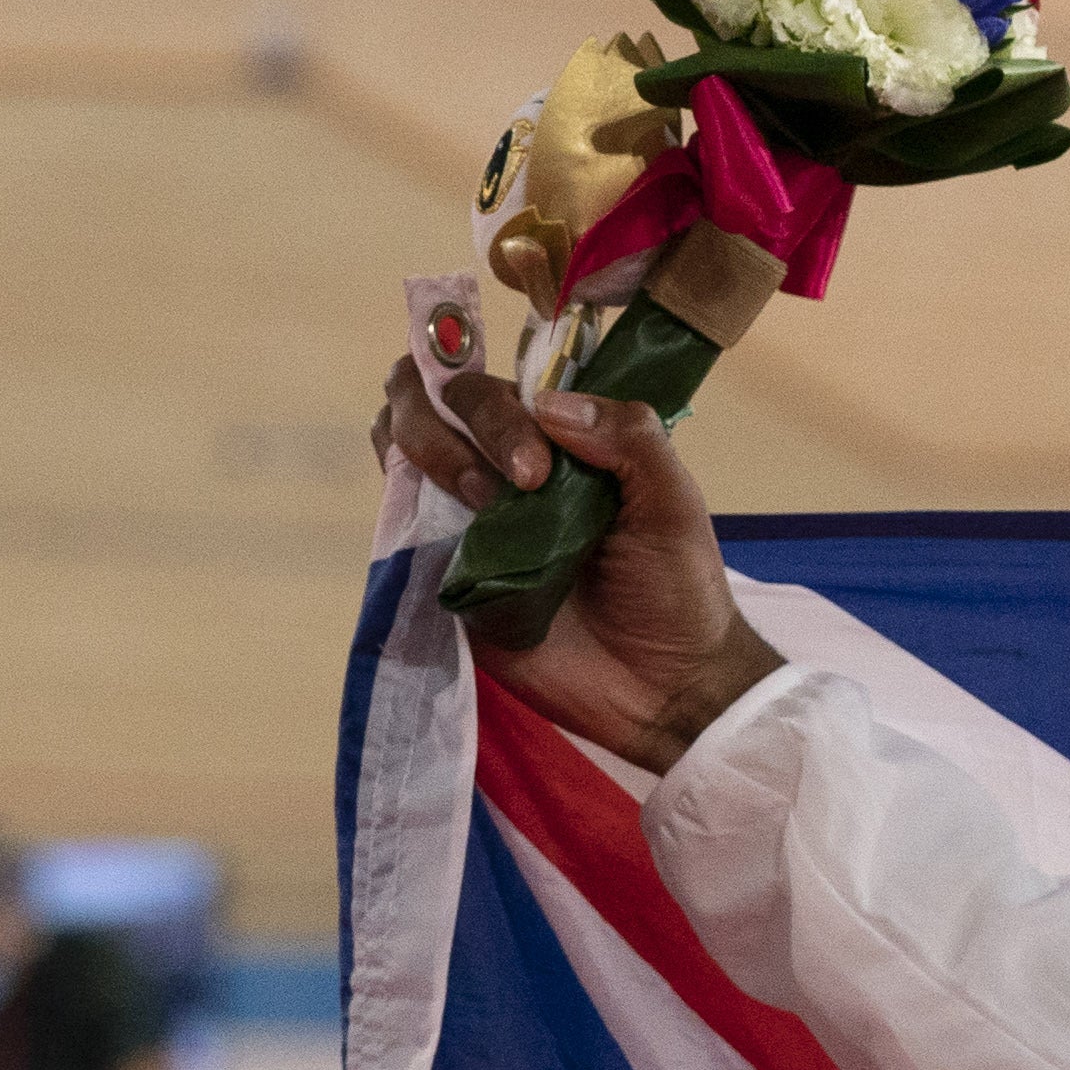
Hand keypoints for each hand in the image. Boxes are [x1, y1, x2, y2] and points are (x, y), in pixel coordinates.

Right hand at [375, 360, 782, 773]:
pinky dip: (402, 504)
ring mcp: (464, 515)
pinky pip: (394, 518)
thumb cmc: (676, 591)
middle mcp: (501, 467)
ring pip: (401, 441)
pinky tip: (446, 528)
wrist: (661, 687)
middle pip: (432, 397)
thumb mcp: (675, 504)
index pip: (499, 382)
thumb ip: (630, 437)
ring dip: (428, 452)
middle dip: (461, 422)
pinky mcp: (441, 569)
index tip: (540, 463)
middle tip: (513, 483)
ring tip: (483, 503)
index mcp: (558, 442)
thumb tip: (546, 401)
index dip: (501, 406)